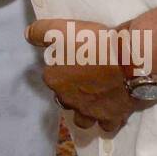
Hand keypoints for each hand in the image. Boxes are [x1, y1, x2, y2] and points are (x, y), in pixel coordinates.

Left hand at [25, 18, 147, 132]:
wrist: (129, 59)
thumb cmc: (93, 42)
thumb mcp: (60, 29)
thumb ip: (40, 32)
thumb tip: (28, 35)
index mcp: (54, 80)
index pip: (50, 76)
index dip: (61, 68)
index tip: (73, 59)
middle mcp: (68, 100)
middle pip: (64, 99)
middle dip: (71, 92)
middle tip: (84, 78)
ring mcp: (90, 112)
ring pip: (82, 119)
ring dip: (85, 111)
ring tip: (94, 100)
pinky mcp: (112, 118)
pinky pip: (106, 126)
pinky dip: (107, 120)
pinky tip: (111, 111)